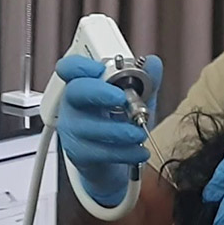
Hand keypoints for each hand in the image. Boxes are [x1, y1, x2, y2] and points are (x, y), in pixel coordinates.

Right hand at [55, 54, 163, 207]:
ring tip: (139, 133)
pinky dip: (124, 152)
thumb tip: (153, 63)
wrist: (114, 161)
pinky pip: (99, 151)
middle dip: (100, 92)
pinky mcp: (79, 153)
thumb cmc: (121, 123)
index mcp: (84, 83)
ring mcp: (73, 129)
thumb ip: (147, 79)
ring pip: (89, 126)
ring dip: (120, 130)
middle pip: (75, 90)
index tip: (100, 68)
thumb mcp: (139, 98)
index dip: (81, 65)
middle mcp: (73, 104)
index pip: (70, 67)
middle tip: (122, 98)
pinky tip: (139, 151)